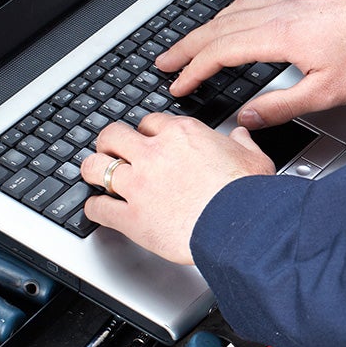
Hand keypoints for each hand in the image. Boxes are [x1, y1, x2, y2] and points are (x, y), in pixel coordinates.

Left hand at [82, 114, 273, 263]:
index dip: (145, 132)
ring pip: (95, 167)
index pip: (149, 123)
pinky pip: (99, 208)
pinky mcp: (132, 218)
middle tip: (111, 150)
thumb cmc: (248, 193)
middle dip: (109, 143)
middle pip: (113, 135)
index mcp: (181, 135)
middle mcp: (154, 154)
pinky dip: (94, 209)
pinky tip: (96, 209)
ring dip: (92, 170)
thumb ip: (241, 143)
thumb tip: (240, 136)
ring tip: (93, 174)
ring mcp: (139, 185)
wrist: (242, 224)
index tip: (145, 140)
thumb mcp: (253, 157)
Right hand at [155, 0, 345, 127]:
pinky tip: (228, 22)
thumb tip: (247, 117)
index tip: (177, 86)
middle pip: (215, 28)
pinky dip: (225, 17)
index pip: (219, 52)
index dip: (193, 71)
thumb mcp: (326, 93)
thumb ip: (281, 107)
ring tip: (186, 45)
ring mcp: (285, 5)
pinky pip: (248, 5)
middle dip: (184, 47)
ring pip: (229, 13)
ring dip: (202, 31)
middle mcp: (275, 15)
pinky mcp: (296, 2)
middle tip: (162, 63)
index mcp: (277, 36)